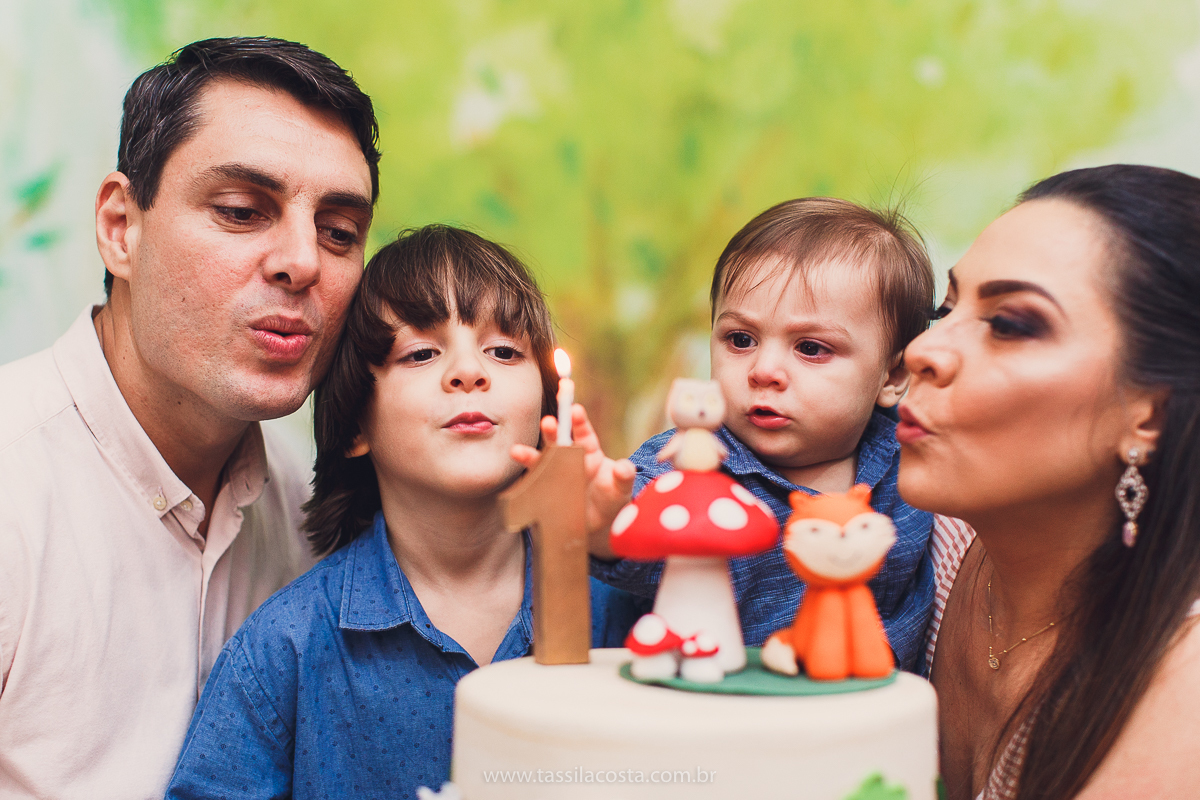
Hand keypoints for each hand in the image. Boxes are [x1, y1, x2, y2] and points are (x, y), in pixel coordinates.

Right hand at [510, 404, 635, 559]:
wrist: (598, 522)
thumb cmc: (611, 498)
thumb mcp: (622, 488)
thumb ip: (625, 476)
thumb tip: (624, 467)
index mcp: (590, 453)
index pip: (583, 433)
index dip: (578, 421)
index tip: (575, 409)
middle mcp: (570, 459)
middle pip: (559, 441)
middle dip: (553, 431)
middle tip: (548, 422)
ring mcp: (556, 475)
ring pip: (541, 461)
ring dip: (529, 456)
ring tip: (516, 451)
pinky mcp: (546, 492)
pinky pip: (534, 484)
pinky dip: (525, 482)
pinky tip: (517, 481)